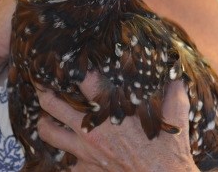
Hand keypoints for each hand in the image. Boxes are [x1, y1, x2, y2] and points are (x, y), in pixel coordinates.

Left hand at [36, 74, 197, 171]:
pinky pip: (63, 160)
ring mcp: (85, 150)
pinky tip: (67, 146)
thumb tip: (176, 74)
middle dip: (42, 89)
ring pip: (47, 131)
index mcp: (109, 110)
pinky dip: (63, 152)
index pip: (82, 79)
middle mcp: (91, 129)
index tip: (66, 57)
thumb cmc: (170, 153)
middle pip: (51, 102)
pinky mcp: (85, 169)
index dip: (72, 65)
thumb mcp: (175, 118)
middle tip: (40, 81)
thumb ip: (174, 94)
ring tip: (45, 114)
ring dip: (44, 121)